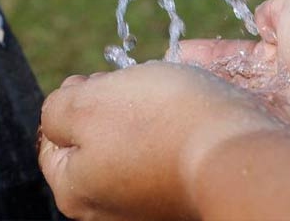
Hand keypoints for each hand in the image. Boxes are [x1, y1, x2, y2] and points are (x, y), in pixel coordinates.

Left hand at [38, 62, 276, 220]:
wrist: (237, 151)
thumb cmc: (158, 122)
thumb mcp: (87, 102)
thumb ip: (56, 109)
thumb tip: (60, 113)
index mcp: (75, 190)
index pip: (52, 138)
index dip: (72, 99)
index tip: (97, 81)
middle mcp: (108, 208)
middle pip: (93, 139)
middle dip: (108, 103)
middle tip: (132, 85)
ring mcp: (147, 203)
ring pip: (130, 141)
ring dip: (141, 112)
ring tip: (163, 95)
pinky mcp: (181, 192)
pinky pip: (164, 151)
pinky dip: (169, 128)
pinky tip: (184, 114)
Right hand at [180, 0, 289, 148]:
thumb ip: (278, 8)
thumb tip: (264, 17)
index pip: (248, 48)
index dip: (216, 51)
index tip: (184, 50)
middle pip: (238, 77)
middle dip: (203, 74)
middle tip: (168, 72)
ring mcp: (289, 105)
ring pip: (238, 98)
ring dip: (205, 92)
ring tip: (166, 87)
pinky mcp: (285, 130)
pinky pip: (245, 119)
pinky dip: (217, 113)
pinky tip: (185, 108)